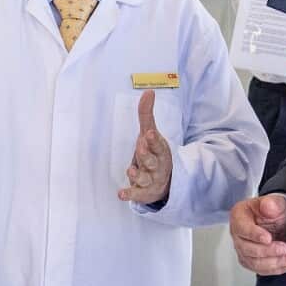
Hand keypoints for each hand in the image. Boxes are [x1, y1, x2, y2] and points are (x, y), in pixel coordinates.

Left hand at [118, 90, 173, 204]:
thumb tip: (148, 91)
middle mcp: (157, 166)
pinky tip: (121, 194)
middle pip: (153, 161)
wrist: (164, 182)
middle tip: (140, 146)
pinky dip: (130, 194)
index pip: (159, 145)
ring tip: (131, 171)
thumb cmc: (154, 154)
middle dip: (147, 155)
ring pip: (145, 178)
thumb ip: (146, 115)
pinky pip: (136, 194)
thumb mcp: (151, 135)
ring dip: (138, 174)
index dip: (154, 140)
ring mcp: (150, 180)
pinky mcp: (143, 193)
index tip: (149, 133)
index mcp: (160, 151)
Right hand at [229, 194, 285, 275]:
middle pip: (248, 249)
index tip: (268, 238)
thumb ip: (272, 203)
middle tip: (284, 248)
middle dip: (268, 252)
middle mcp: (239, 235)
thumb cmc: (274, 208)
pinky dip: (278, 268)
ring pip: (255, 263)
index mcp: (239, 217)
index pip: (242, 229)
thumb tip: (269, 206)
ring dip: (275, 263)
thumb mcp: (276, 201)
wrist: (280, 218)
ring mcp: (245, 250)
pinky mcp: (254, 261)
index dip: (255, 235)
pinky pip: (263, 270)